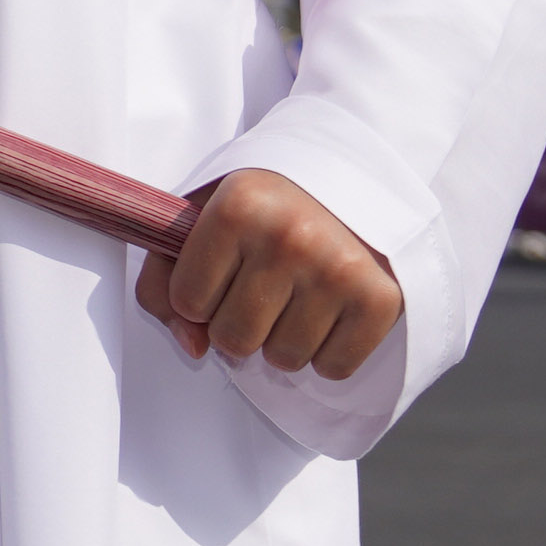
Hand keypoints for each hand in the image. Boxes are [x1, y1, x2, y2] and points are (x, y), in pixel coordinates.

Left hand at [134, 169, 401, 379]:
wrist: (359, 177)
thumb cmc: (270, 204)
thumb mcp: (203, 218)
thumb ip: (165, 283)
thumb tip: (194, 349)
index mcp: (238, 207)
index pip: (187, 302)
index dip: (199, 295)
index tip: (224, 269)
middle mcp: (288, 236)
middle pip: (233, 339)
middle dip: (240, 323)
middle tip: (264, 286)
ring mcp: (338, 268)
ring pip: (283, 359)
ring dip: (285, 338)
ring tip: (300, 294)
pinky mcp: (380, 299)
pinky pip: (333, 368)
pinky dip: (329, 351)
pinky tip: (333, 309)